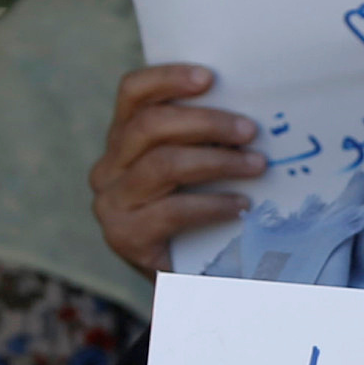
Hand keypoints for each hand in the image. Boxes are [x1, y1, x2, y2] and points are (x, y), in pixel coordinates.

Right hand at [92, 64, 263, 273]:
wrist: (186, 287)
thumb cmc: (200, 220)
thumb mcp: (197, 174)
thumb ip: (203, 142)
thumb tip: (247, 111)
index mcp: (121, 143)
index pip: (132, 94)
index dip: (167, 78)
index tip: (210, 77)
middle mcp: (107, 169)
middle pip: (149, 126)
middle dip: (206, 122)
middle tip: (251, 130)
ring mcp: (111, 204)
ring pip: (163, 164)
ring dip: (218, 162)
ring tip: (257, 165)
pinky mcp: (124, 237)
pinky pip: (172, 210)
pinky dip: (213, 205)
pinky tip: (242, 206)